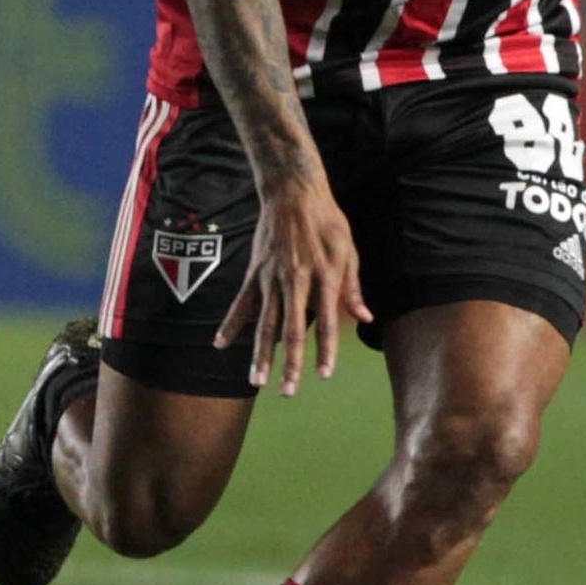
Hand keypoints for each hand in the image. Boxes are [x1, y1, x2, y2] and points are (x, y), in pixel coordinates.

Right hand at [212, 173, 367, 395]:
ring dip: (260, 354)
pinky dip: (230, 324)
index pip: (327, 322)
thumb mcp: (349, 249)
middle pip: (292, 330)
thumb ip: (352, 287)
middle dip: (290, 364)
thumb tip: (365, 317)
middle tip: (288, 392)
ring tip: (256, 380)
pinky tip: (220, 344)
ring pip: (265, 323)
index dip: (326, 350)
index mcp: (324, 276)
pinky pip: (241, 303)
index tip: (324, 375)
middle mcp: (296, 281)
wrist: (293, 192)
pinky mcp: (254, 272)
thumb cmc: (327, 221)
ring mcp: (271, 278)